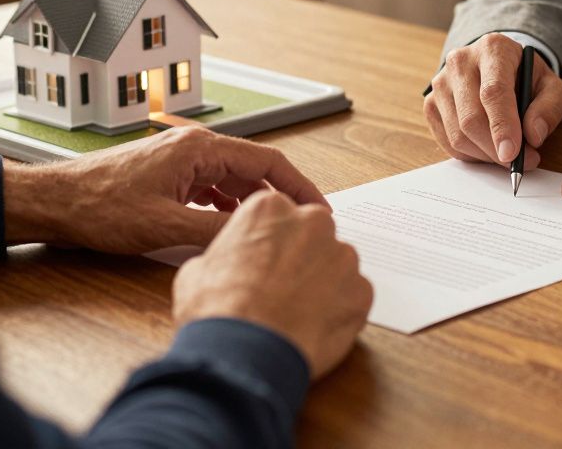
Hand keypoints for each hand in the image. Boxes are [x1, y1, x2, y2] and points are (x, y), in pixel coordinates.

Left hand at [2, 126, 327, 252]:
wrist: (54, 203)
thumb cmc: (99, 208)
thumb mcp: (164, 227)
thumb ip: (215, 232)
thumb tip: (255, 240)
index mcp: (199, 148)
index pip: (268, 161)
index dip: (300, 187)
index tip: (320, 210)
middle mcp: (193, 146)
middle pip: (254, 169)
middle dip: (281, 198)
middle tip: (302, 227)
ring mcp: (180, 158)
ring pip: (233, 179)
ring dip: (253, 204)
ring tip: (271, 232)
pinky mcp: (168, 173)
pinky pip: (211, 186)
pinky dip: (227, 206)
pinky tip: (230, 227)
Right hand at [172, 190, 371, 378]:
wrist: (244, 352)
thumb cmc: (217, 309)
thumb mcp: (199, 269)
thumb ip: (228, 254)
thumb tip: (231, 264)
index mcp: (272, 208)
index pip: (278, 216)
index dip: (270, 243)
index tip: (265, 263)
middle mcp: (313, 223)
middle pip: (313, 234)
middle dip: (302, 257)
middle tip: (282, 289)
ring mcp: (343, 256)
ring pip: (336, 265)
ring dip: (322, 283)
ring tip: (297, 314)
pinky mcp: (362, 290)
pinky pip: (352, 296)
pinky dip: (338, 310)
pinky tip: (314, 328)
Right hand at [424, 33, 561, 169]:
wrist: (499, 69)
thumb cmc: (527, 79)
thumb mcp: (552, 87)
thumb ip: (549, 109)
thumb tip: (533, 136)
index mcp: (493, 49)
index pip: (493, 91)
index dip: (502, 126)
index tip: (512, 154)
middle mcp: (460, 61)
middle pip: (471, 117)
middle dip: (495, 149)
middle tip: (519, 162)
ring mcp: (441, 82)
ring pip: (458, 134)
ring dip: (485, 154)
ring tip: (507, 153)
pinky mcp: (431, 103)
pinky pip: (447, 141)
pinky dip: (470, 154)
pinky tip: (488, 148)